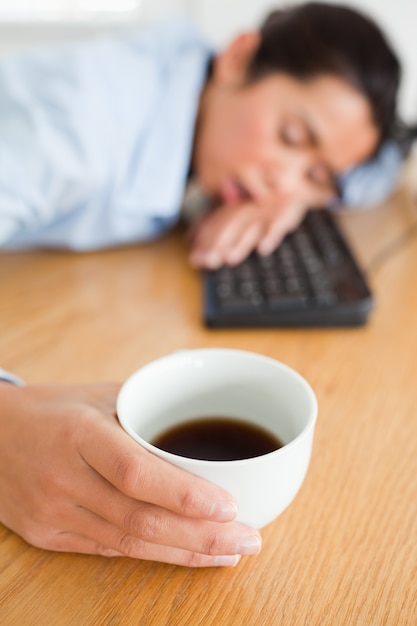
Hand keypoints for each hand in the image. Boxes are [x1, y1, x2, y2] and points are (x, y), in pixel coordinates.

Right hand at [0, 382, 260, 566]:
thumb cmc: (51, 409)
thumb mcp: (97, 394)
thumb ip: (147, 408)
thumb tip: (204, 417)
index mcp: (79, 433)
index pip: (135, 472)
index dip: (185, 495)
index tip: (230, 506)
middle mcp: (64, 477)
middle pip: (140, 519)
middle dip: (202, 536)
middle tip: (248, 538)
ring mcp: (53, 512)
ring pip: (129, 543)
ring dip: (185, 552)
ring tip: (229, 552)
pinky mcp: (47, 536)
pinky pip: (108, 550)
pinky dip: (152, 555)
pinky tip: (185, 554)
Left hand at [188, 201, 307, 268]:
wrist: (294, 176)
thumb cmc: (262, 197)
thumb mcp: (237, 207)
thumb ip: (212, 221)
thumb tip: (189, 237)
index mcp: (233, 207)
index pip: (215, 226)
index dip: (204, 243)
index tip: (195, 260)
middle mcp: (247, 208)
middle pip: (230, 229)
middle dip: (219, 246)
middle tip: (209, 262)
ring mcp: (267, 210)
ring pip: (252, 228)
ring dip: (242, 244)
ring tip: (231, 258)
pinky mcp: (287, 211)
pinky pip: (279, 225)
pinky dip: (271, 236)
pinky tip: (264, 249)